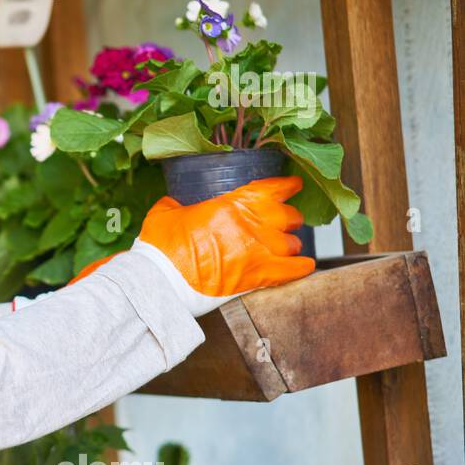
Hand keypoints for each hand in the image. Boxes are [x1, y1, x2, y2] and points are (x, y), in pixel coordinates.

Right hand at [68, 176, 314, 314]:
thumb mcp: (164, 213)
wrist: (161, 279)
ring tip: (284, 248)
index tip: (293, 186)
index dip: (288, 186)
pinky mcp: (258, 277)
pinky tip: (304, 265)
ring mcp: (259, 251)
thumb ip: (177, 205)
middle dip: (287, 219)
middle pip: (289, 216)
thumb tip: (176, 204)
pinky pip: (295, 270)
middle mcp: (253, 224)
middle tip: (282, 222)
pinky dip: (301, 267)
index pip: (274, 188)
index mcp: (233, 204)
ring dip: (289, 245)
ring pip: (294, 243)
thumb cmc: (160, 246)